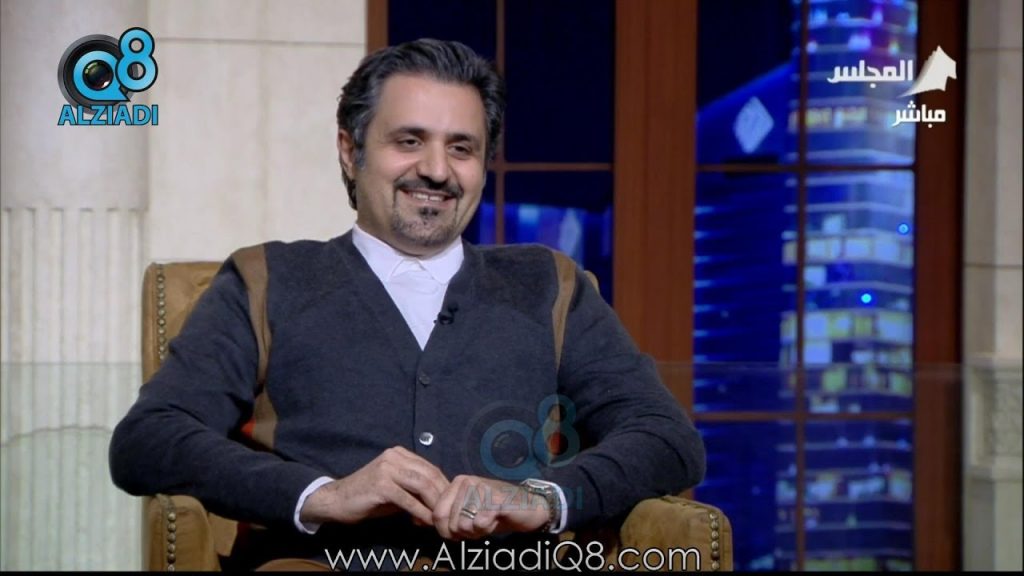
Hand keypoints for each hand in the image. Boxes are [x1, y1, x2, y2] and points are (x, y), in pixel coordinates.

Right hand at [299, 446, 449, 525]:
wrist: (337, 501)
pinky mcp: (381, 485)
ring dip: (434, 504)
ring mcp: (387, 469)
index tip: (451, 504)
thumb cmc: (368, 497)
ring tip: (440, 519)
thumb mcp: (396, 489)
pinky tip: (426, 522)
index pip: (430, 468)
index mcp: (400, 454)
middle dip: (443, 496)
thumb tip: (439, 503)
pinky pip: (408, 499)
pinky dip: (420, 512)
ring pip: (422, 485)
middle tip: (449, 514)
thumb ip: (416, 490)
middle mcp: (395, 457)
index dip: (444, 487)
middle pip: (429, 475)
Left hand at [432, 476, 550, 540]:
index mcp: (456, 483)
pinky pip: (480, 524)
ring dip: (476, 532)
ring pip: (463, 525)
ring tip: (487, 521)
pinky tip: (496, 520)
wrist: (528, 508)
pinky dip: (487, 529)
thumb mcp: (466, 512)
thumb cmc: (494, 512)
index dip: (446, 531)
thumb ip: (446, 515)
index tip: (461, 531)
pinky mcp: (496, 500)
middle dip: (462, 533)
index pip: (436, 515)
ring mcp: (482, 488)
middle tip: (477, 526)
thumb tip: (419, 521)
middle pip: (448, 523)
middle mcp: (467, 482)